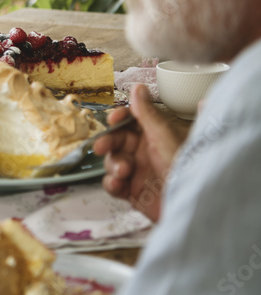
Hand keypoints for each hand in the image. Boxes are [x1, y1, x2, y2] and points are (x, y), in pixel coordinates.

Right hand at [92, 84, 186, 221]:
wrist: (192, 207)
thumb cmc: (185, 171)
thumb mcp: (165, 137)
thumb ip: (148, 114)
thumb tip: (138, 88)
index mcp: (155, 136)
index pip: (132, 120)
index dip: (120, 118)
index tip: (113, 119)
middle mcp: (146, 152)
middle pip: (116, 140)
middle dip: (108, 142)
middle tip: (102, 147)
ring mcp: (139, 172)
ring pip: (112, 161)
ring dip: (113, 165)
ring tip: (124, 172)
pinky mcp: (133, 192)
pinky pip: (113, 184)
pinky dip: (111, 183)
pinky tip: (118, 184)